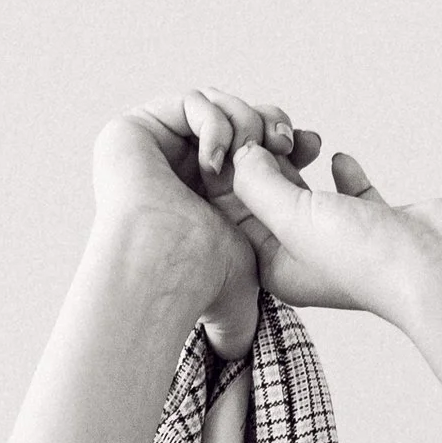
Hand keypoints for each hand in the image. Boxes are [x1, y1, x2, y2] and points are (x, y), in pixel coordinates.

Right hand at [92, 90, 321, 357]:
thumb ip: (260, 281)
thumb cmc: (200, 282)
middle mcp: (186, 172)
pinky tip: (216, 158)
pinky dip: (211, 120)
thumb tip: (240, 340)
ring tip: (247, 151)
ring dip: (242, 121)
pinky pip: (188, 102)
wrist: (158, 276)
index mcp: (214, 198)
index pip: (254, 146)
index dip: (282, 137)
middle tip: (285, 141)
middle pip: (236, 120)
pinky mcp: (130, 131)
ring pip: (215, 105)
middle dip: (267, 122)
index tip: (310, 146)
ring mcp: (158, 150)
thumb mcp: (252, 274)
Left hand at [223, 136, 441, 328]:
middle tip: (271, 123)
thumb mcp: (293, 218)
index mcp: (276, 266)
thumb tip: (241, 151)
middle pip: (269, 196)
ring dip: (299, 157)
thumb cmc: (367, 259)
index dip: (229, 168)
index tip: (233, 131)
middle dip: (265, 155)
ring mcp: (345, 240)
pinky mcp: (380, 223)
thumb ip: (258, 182)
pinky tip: (340, 159)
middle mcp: (306, 257)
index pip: (236, 211)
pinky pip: (350, 190)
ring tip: (303, 137)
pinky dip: (343, 171)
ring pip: (307, 189)